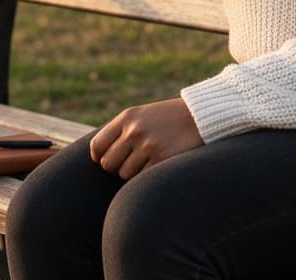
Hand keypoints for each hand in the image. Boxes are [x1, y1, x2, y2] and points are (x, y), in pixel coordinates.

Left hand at [89, 98, 203, 179]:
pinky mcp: (162, 159)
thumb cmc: (166, 119)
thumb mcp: (141, 116)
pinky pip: (142, 179)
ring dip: (134, 172)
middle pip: (108, 164)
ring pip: (124, 175)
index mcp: (126, 117)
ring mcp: (148, 145)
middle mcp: (134, 130)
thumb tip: (96, 157)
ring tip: (149, 158)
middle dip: (117, 167)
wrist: (198, 117)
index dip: (100, 157)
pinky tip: (159, 163)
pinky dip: (147, 176)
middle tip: (132, 161)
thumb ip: (120, 132)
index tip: (108, 159)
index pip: (97, 146)